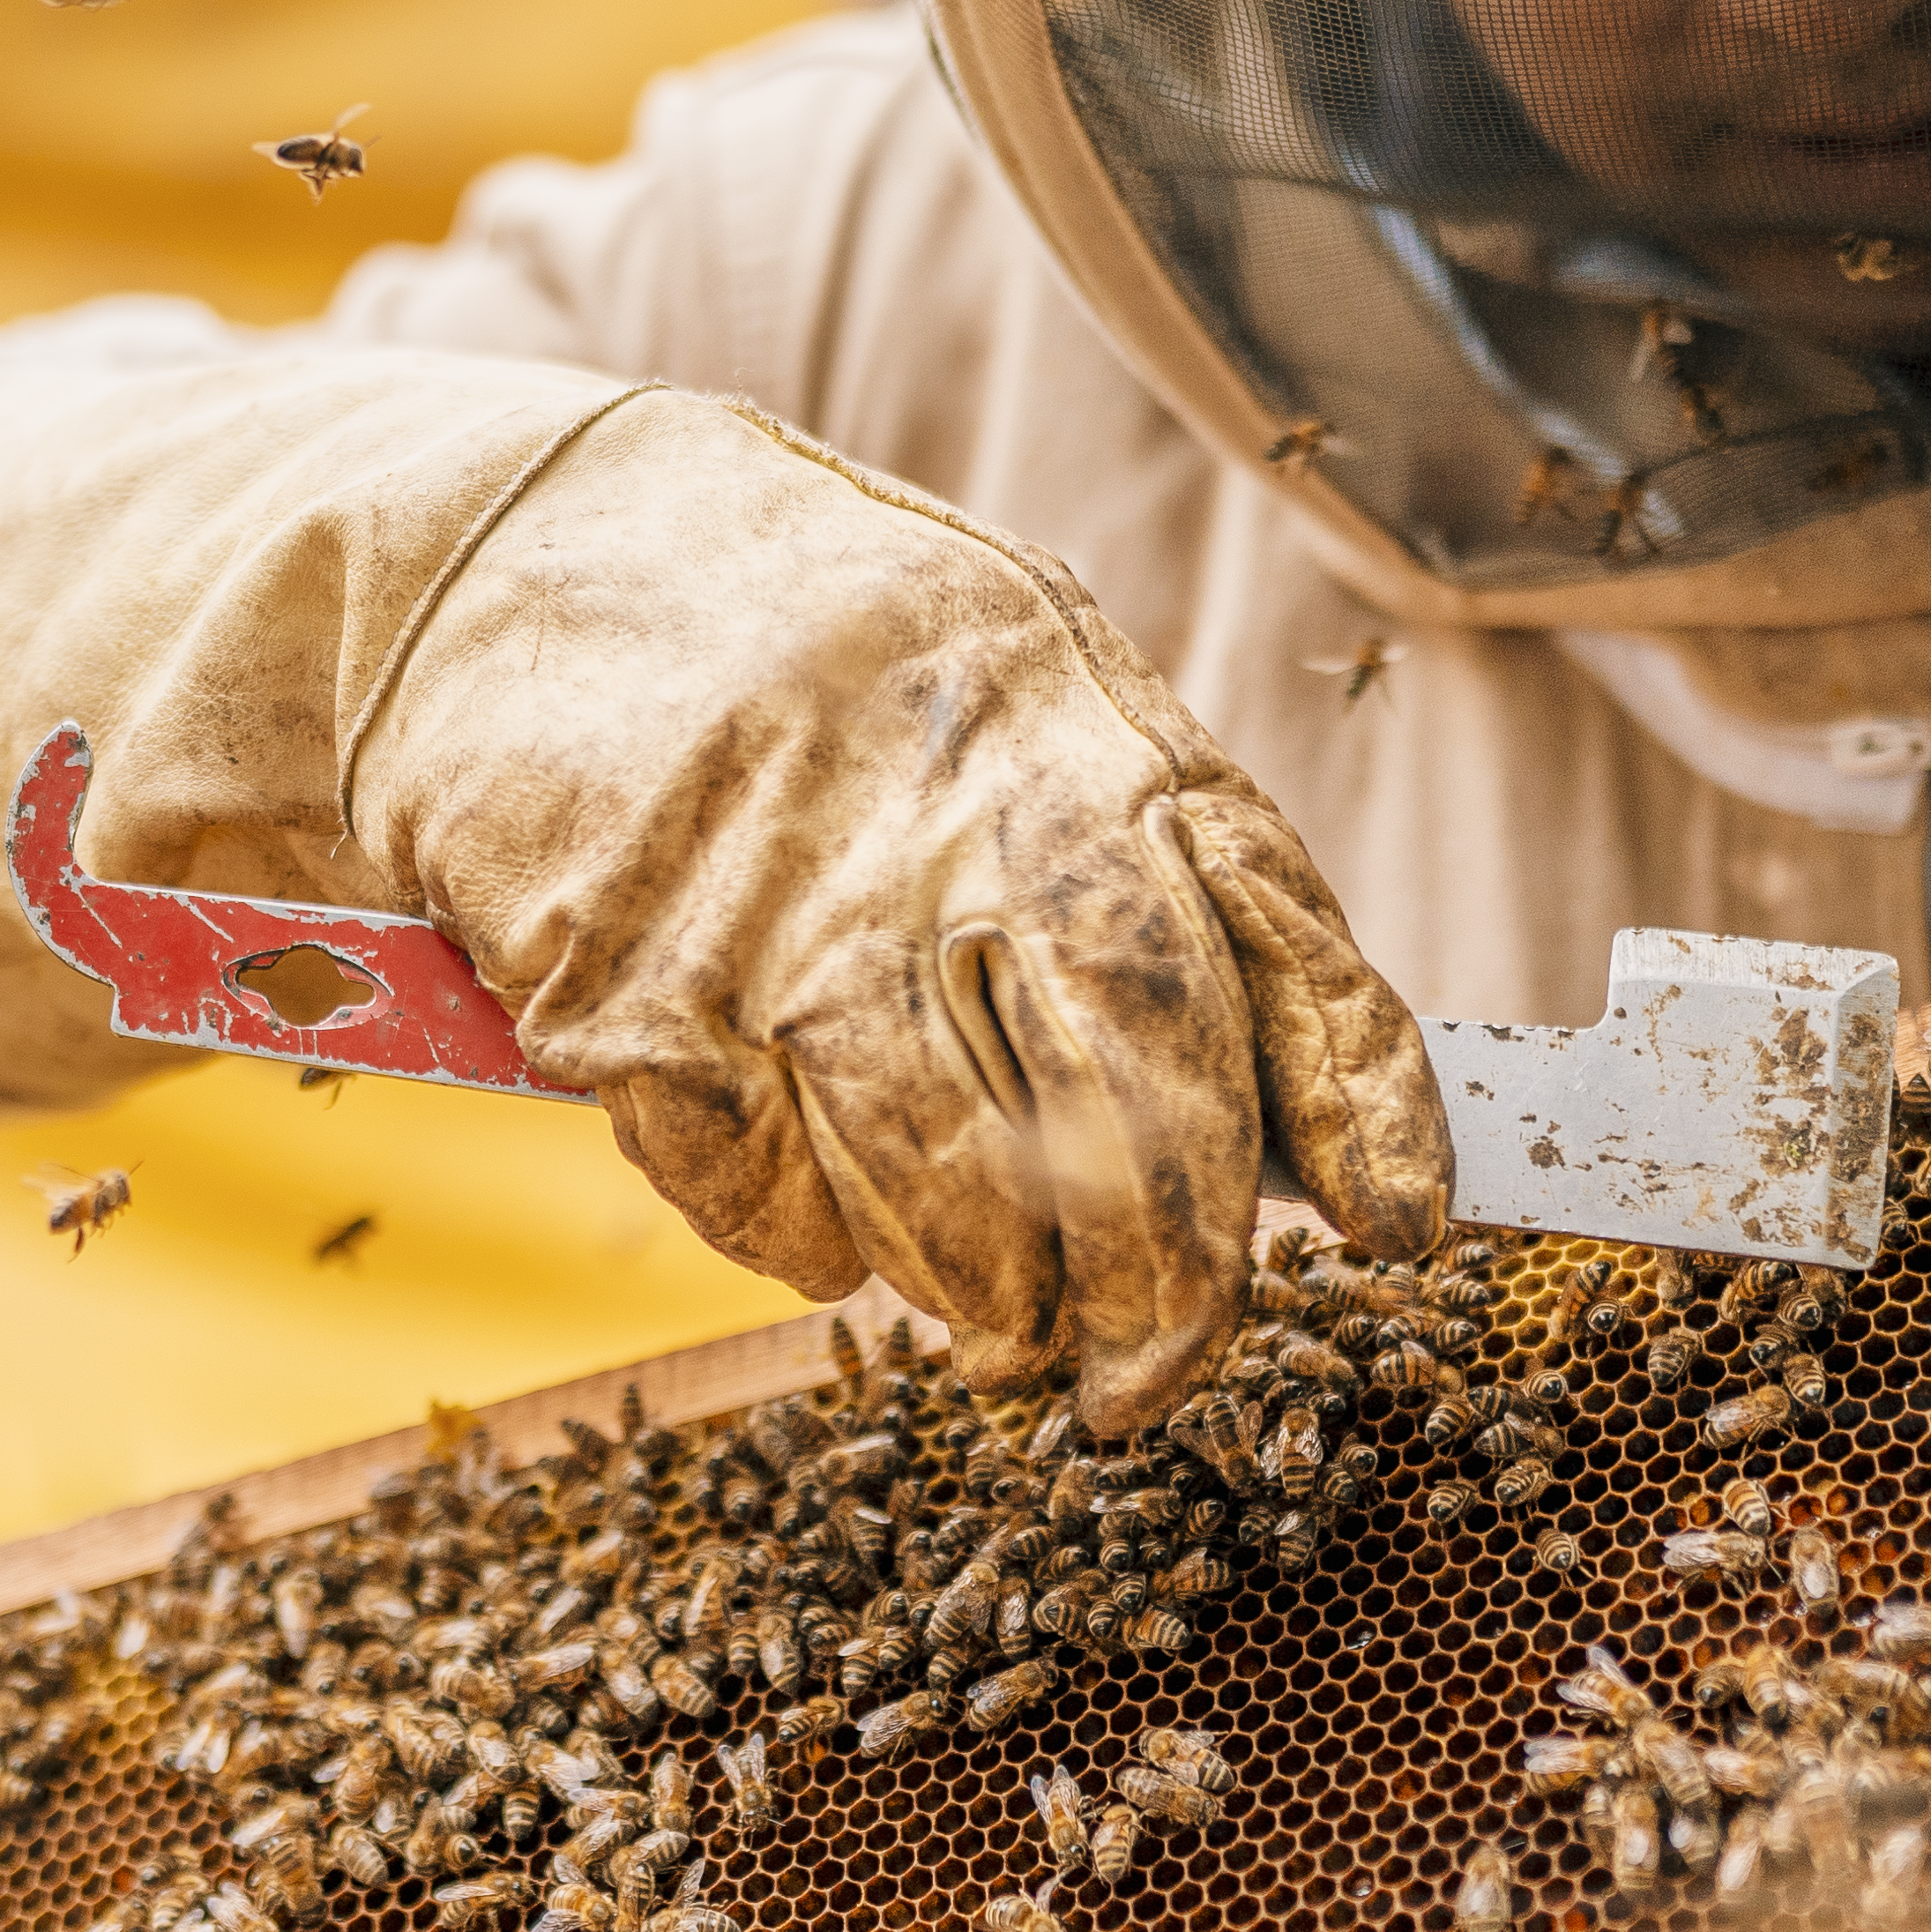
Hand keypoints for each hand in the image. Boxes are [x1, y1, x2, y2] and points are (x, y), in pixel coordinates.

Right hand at [355, 390, 1448, 1429]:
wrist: (525, 557)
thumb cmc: (830, 659)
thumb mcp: (1041, 694)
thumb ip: (1167, 872)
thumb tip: (1291, 1122)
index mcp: (1091, 749)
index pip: (1289, 953)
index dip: (1366, 1118)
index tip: (1404, 1234)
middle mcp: (963, 835)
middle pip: (1142, 1126)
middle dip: (1174, 1295)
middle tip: (1155, 1374)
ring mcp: (793, 927)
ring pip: (959, 1211)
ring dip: (996, 1302)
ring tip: (1000, 1311)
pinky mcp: (637, 1005)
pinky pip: (772, 1211)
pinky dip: (814, 1245)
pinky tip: (823, 1194)